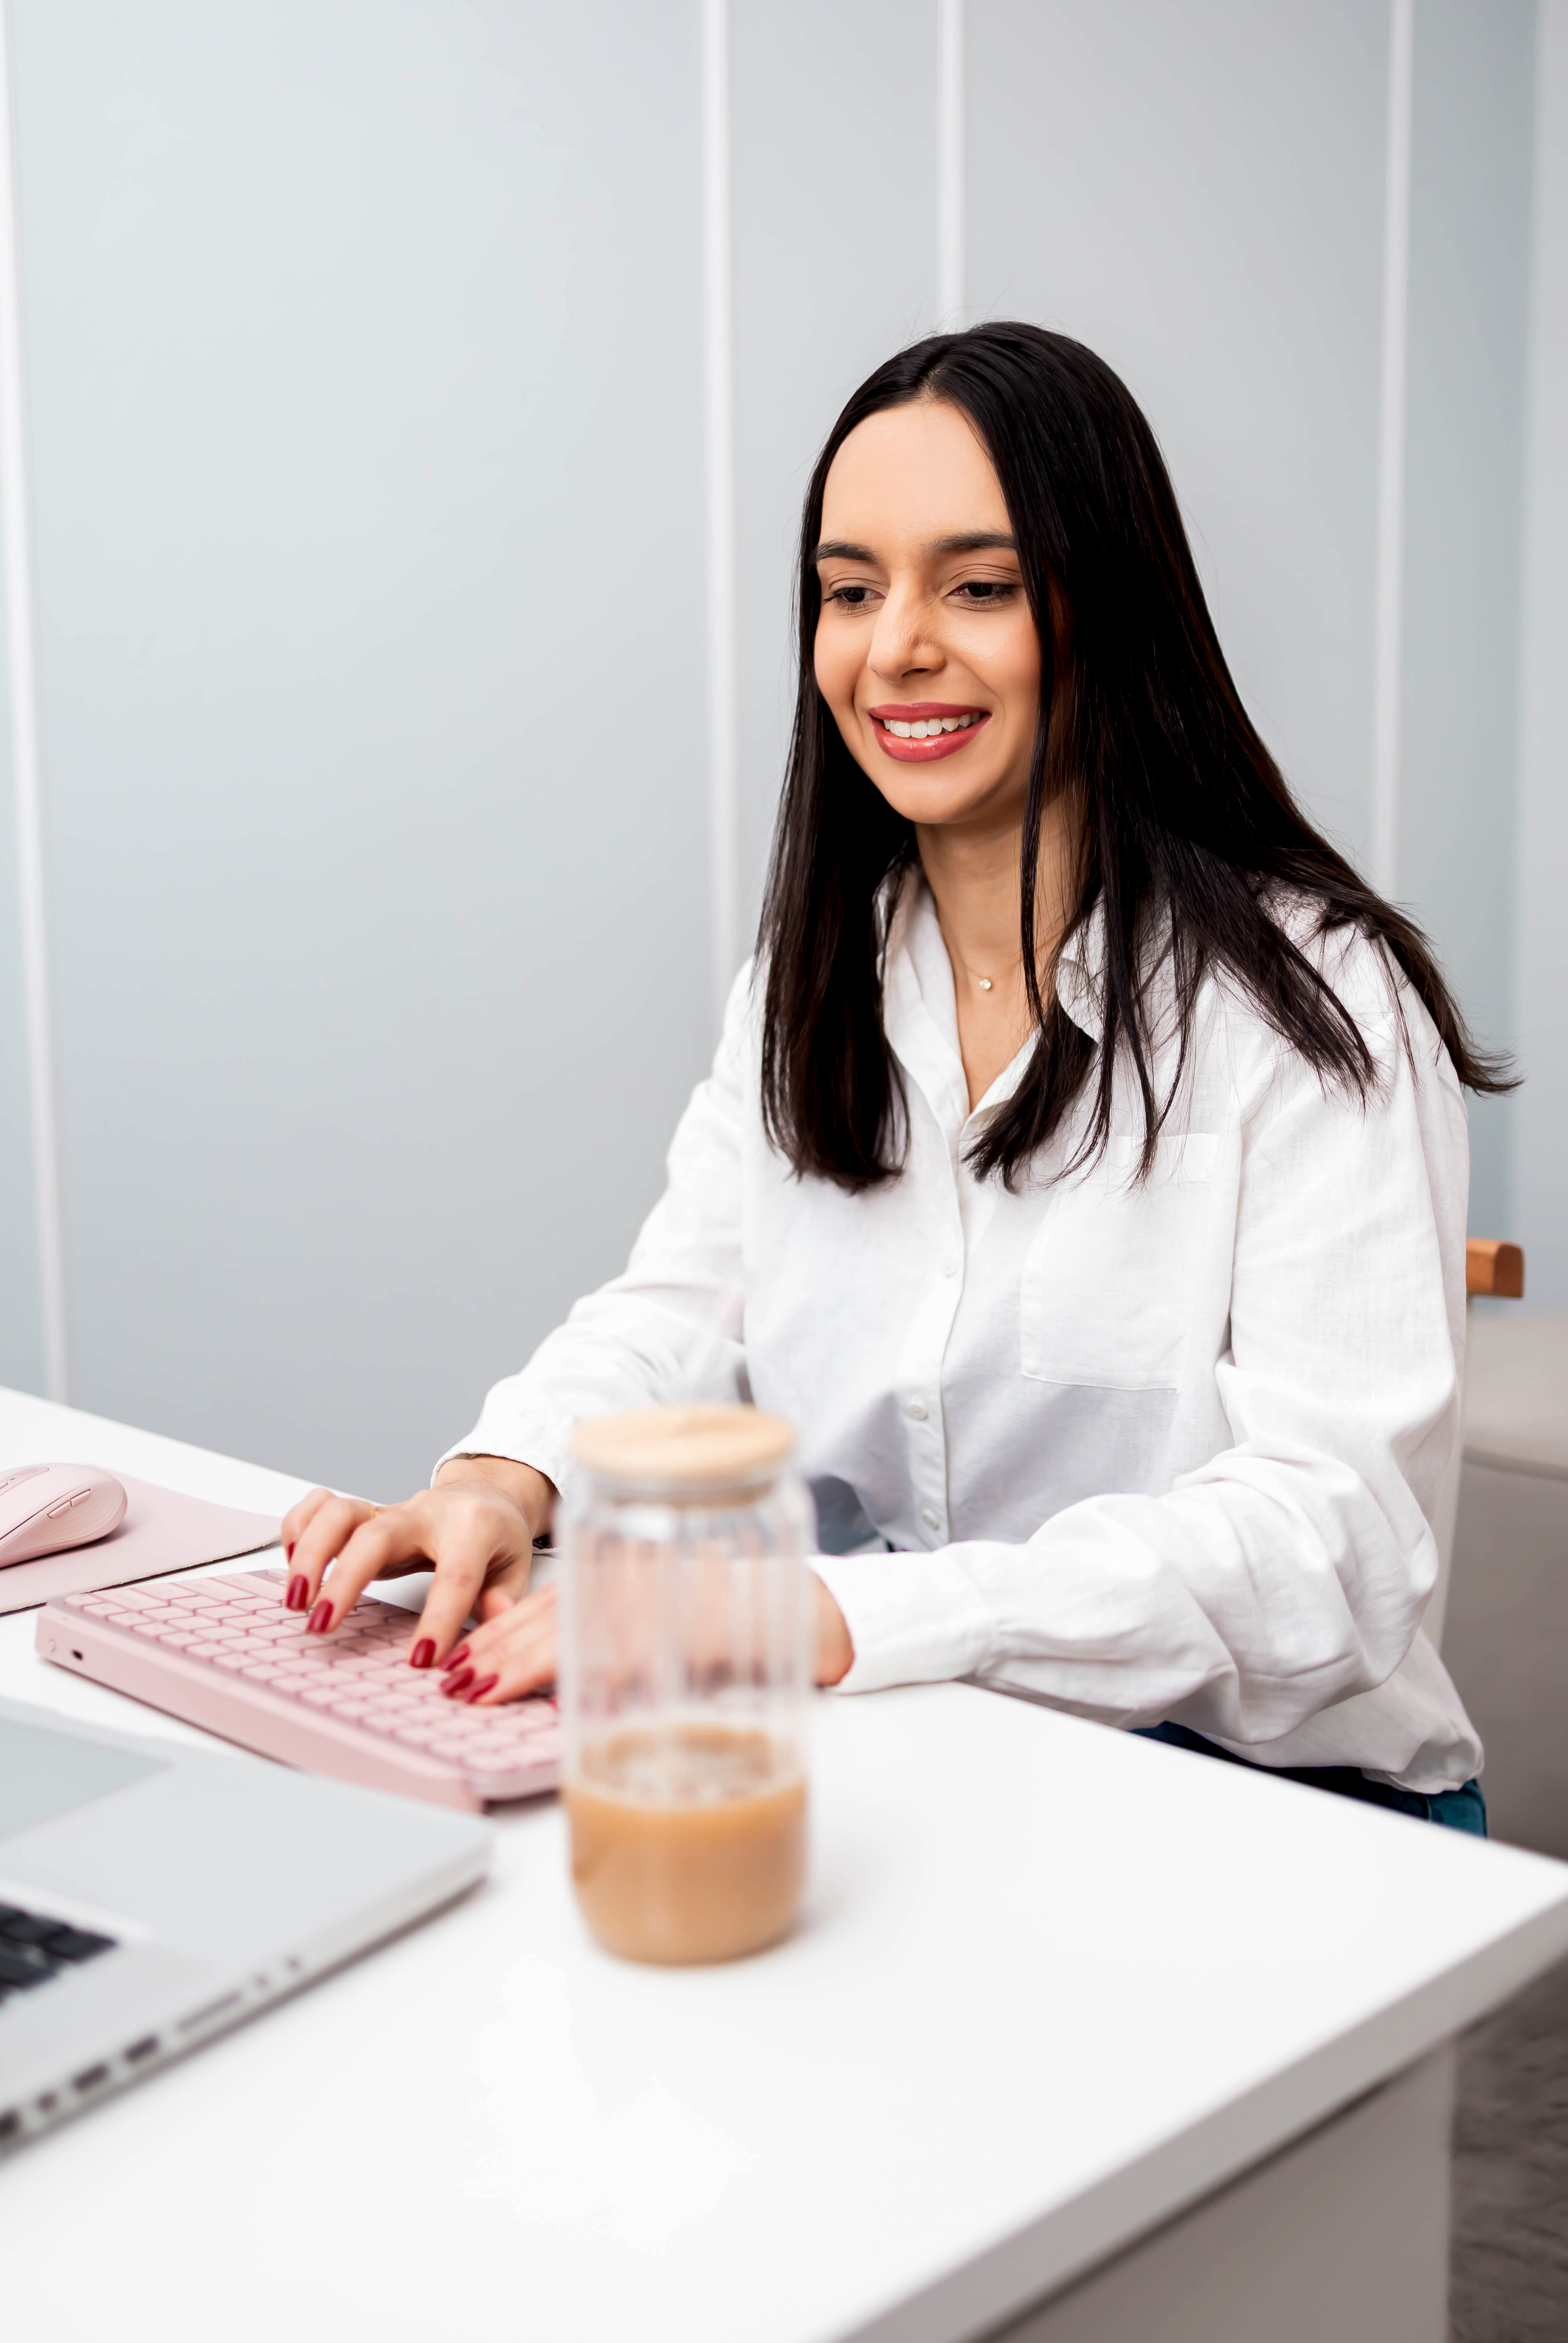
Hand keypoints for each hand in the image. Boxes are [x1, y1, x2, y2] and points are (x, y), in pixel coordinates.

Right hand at [278, 1456, 553, 1671]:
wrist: (485, 1494)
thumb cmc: (496, 1536)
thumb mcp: (515, 1567)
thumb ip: (503, 1600)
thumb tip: (496, 1636)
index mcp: (473, 1527)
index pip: (455, 1574)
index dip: (438, 1618)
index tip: (421, 1659)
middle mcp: (425, 1513)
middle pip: (377, 1536)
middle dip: (345, 1580)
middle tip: (321, 1626)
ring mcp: (390, 1510)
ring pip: (341, 1513)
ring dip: (311, 1553)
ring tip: (295, 1601)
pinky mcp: (365, 1513)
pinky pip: (322, 1505)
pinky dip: (299, 1526)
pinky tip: (291, 1561)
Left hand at [436, 1563, 855, 1706]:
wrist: (809, 1611)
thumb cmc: (735, 1615)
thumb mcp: (665, 1612)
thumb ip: (616, 1634)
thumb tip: (555, 1675)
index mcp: (627, 1572)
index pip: (546, 1602)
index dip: (499, 1631)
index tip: (460, 1657)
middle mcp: (636, 1583)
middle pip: (549, 1619)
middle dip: (494, 1653)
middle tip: (451, 1683)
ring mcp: (660, 1609)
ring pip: (575, 1637)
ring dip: (520, 1667)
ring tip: (477, 1692)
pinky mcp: (685, 1638)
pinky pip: (628, 1660)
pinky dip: (587, 1678)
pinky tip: (555, 1698)